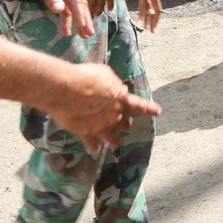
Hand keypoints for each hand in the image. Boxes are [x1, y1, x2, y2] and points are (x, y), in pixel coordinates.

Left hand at [6, 0, 93, 37]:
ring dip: (78, 21)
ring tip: (84, 36)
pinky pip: (65, 8)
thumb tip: (60, 10)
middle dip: (84, 19)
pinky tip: (67, 30)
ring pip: (73, 8)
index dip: (81, 13)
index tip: (84, 25)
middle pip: (79, 3)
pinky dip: (66, 19)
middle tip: (89, 34)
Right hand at [46, 63, 160, 151]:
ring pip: (113, 140)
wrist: (65, 89)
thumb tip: (118, 88)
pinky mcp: (86, 134)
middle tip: (123, 123)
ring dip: (114, 140)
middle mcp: (114, 116)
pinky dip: (94, 147)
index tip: (157, 112)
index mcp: (121, 99)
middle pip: (125, 124)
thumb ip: (114, 84)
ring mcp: (101, 127)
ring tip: (115, 143)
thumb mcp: (105, 74)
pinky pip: (93, 145)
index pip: (140, 106)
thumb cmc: (85, 76)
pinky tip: (94, 148)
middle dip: (124, 123)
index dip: (150, 109)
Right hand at [59, 0, 114, 17]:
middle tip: (96, 15)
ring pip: (92, 4)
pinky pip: (82, 1)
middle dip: (99, 10)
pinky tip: (80, 10)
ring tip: (88, 16)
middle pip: (101, 2)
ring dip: (91, 11)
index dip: (110, 5)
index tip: (108, 10)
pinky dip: (82, 7)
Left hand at [124, 0, 160, 32]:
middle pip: (154, 12)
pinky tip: (140, 17)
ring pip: (149, 10)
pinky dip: (142, 12)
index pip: (157, 12)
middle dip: (152, 21)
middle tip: (149, 30)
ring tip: (144, 26)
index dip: (156, 21)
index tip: (153, 29)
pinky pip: (143, 6)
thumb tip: (152, 14)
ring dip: (147, 18)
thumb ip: (147, 4)